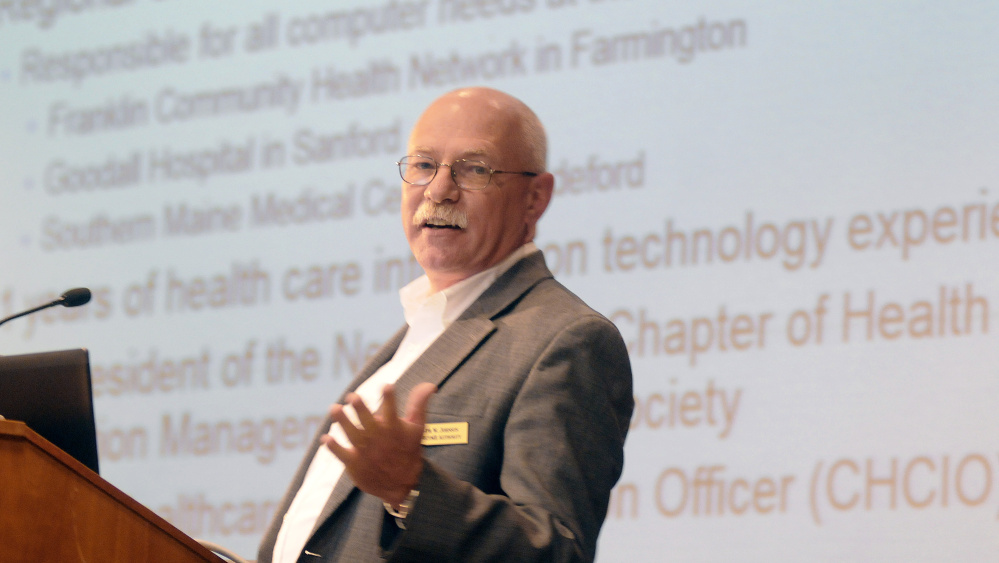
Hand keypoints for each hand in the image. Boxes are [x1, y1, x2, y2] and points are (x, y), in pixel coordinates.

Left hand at [322, 382, 436, 506]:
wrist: (402, 484)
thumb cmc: (408, 450)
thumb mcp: (418, 427)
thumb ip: (419, 404)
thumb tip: (430, 385)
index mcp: (394, 428)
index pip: (392, 411)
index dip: (390, 399)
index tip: (387, 386)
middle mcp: (379, 439)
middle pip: (368, 422)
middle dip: (360, 409)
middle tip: (352, 396)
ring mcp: (366, 452)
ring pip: (352, 435)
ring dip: (343, 422)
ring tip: (334, 408)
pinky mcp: (354, 464)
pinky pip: (342, 455)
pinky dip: (334, 448)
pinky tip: (326, 438)